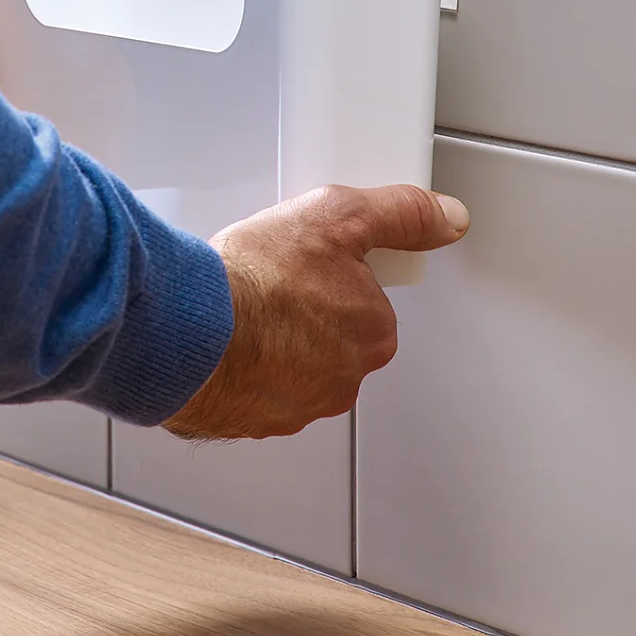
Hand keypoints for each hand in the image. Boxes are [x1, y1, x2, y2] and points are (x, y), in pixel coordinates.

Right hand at [164, 185, 469, 440]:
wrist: (187, 328)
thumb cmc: (256, 281)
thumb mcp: (339, 217)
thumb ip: (400, 214)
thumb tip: (448, 217)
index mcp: (372, 335)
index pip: (366, 304)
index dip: (335, 276)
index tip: (309, 264)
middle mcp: (342, 381)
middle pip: (331, 338)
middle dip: (304, 314)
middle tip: (272, 285)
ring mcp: (296, 407)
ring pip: (292, 367)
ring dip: (272, 344)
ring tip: (244, 311)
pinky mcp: (251, 420)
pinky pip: (254, 390)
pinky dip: (242, 368)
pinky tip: (225, 340)